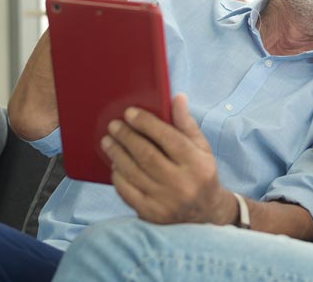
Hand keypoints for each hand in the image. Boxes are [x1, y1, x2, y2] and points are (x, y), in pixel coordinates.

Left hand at [100, 94, 237, 225]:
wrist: (204, 213)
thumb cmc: (200, 173)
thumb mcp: (201, 148)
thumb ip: (187, 124)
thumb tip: (177, 98)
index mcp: (197, 164)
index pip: (168, 138)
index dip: (146, 123)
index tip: (130, 113)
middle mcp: (182, 184)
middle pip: (147, 154)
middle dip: (127, 136)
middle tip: (114, 125)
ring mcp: (165, 201)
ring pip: (133, 172)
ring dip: (117, 153)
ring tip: (108, 140)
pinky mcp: (150, 214)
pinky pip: (126, 191)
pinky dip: (118, 175)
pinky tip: (115, 163)